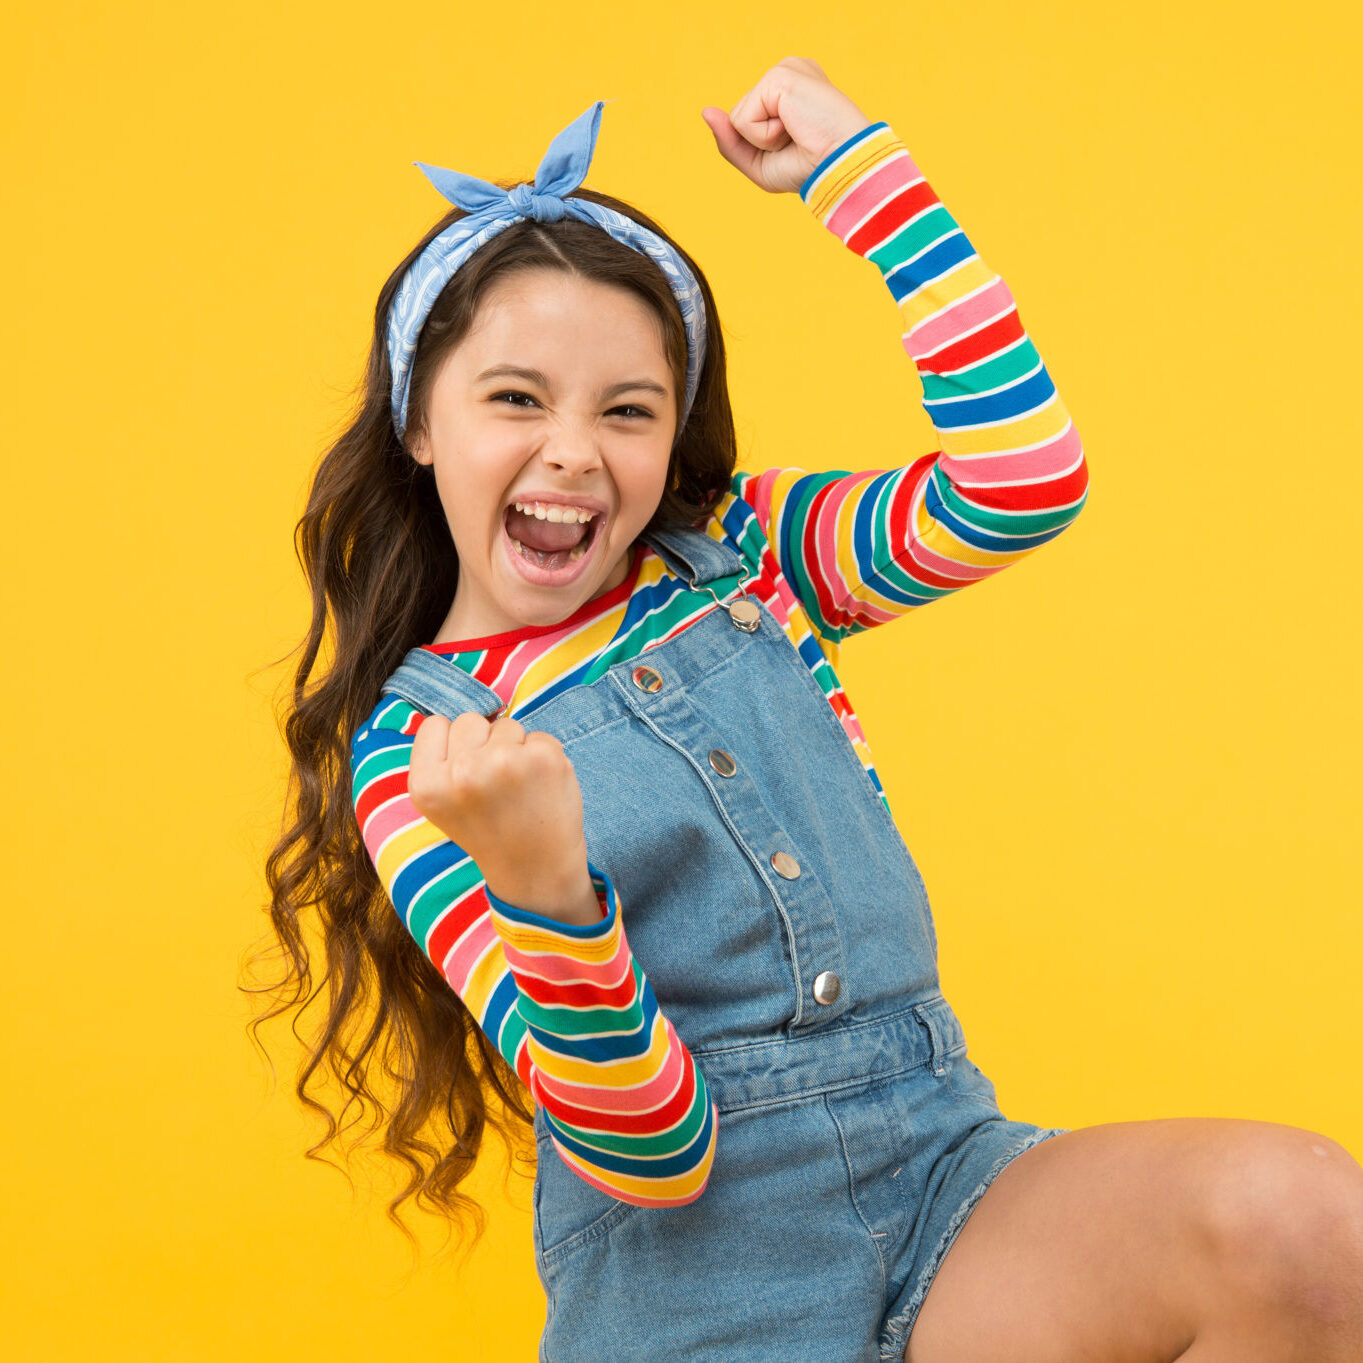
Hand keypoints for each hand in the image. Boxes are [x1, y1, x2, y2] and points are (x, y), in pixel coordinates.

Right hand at [407, 712, 602, 925]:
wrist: (535, 870)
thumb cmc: (490, 830)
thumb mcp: (442, 804)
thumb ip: (439, 760)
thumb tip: (455, 717)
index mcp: (427, 785)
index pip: (434, 724)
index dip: (453, 746)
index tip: (466, 777)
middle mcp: (462, 772)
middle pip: (469, 720)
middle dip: (483, 744)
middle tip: (494, 786)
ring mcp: (504, 762)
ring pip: (506, 724)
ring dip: (514, 749)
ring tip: (517, 789)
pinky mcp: (543, 758)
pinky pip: (538, 735)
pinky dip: (542, 757)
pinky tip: (540, 788)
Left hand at [701, 56, 873, 194]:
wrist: (842, 167)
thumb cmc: (810, 168)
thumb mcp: (761, 163)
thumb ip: (731, 142)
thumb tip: (706, 112)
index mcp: (791, 90)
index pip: (748, 120)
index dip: (760, 145)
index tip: (798, 145)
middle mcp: (789, 72)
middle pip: (740, 117)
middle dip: (759, 142)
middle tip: (797, 141)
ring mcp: (786, 70)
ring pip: (739, 117)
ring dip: (763, 139)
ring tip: (797, 133)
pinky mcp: (780, 76)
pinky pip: (744, 118)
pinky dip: (764, 134)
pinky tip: (794, 127)